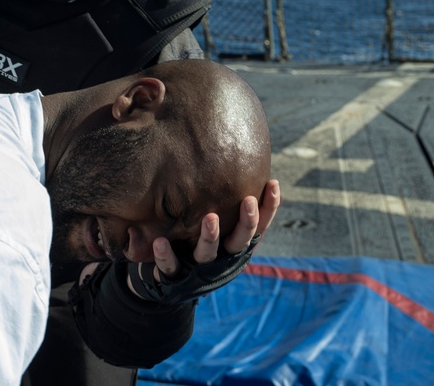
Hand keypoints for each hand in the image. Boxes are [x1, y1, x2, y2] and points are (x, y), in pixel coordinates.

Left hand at [129, 178, 280, 298]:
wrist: (167, 278)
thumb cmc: (195, 239)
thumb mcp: (212, 218)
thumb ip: (223, 199)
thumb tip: (235, 156)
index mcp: (234, 243)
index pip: (259, 226)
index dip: (268, 207)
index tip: (273, 182)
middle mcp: (222, 257)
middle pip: (240, 241)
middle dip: (247, 222)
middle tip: (248, 201)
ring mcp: (199, 268)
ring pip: (207, 254)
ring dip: (210, 236)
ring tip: (210, 218)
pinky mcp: (175, 276)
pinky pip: (170, 266)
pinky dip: (166, 255)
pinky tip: (160, 242)